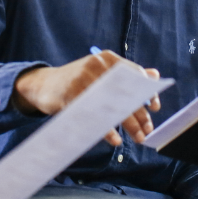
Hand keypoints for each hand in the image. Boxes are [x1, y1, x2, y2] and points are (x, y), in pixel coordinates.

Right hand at [12, 50, 161, 145]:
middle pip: (126, 92)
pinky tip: (116, 139)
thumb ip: (127, 74)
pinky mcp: (70, 95)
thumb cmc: (76, 81)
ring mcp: (82, 79)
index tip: (155, 109)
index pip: (135, 75)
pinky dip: (107, 130)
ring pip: (113, 105)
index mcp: (107, 58)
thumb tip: (154, 75)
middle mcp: (97, 65)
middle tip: (147, 131)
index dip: (148, 92)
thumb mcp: (101, 73)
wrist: (42, 85)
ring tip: (137, 137)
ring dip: (129, 124)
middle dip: (140, 114)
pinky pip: (94, 115)